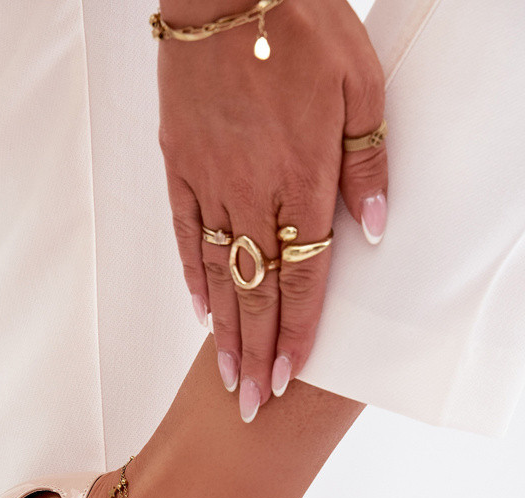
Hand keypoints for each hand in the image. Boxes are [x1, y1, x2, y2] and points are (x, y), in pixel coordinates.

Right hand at [156, 0, 387, 419]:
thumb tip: (373, 233)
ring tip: (227, 376)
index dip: (297, 333)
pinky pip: (186, 234)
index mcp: (302, 178)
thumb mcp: (361, 86)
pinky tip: (201, 312)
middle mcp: (252, 192)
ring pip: (220, 273)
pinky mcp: (180, 167)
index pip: (302, 277)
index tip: (291, 377)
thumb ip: (367, 165)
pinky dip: (195, 277)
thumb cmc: (302, 28)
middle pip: (256, 292)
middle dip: (255, 354)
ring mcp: (210, 182)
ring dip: (225, 331)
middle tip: (252, 404)